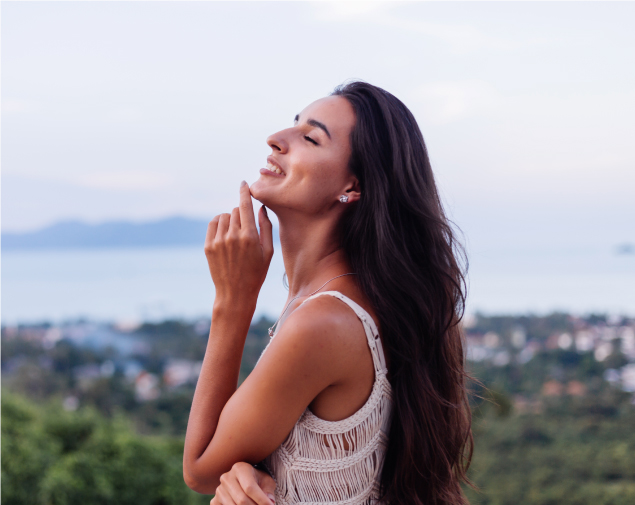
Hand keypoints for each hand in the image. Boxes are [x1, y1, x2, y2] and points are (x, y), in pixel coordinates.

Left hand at [205, 181, 273, 304]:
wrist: (236, 293)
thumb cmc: (257, 273)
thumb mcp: (268, 252)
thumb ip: (266, 227)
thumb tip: (261, 207)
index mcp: (250, 237)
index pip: (245, 205)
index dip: (244, 192)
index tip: (243, 183)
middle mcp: (233, 237)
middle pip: (235, 211)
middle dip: (241, 215)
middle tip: (246, 230)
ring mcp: (218, 241)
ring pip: (224, 216)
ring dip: (230, 219)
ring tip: (236, 234)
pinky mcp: (208, 246)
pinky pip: (213, 223)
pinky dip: (219, 223)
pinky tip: (225, 233)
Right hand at [211, 462, 275, 504]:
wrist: (243, 481)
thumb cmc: (257, 480)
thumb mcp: (266, 481)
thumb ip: (268, 490)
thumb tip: (269, 501)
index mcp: (240, 468)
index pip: (250, 487)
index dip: (261, 500)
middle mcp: (226, 477)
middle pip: (242, 500)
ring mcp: (219, 490)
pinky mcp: (215, 501)